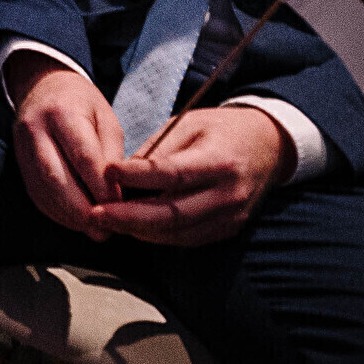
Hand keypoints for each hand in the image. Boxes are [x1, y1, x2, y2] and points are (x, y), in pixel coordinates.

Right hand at [6, 55, 125, 237]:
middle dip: (81, 208)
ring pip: (42, 189)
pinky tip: (74, 221)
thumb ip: (111, 155)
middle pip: (56, 177)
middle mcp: (36, 129)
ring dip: (68, 215)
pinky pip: (35, 193)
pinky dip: (55, 212)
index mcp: (63, 113)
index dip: (101, 186)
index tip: (119, 206)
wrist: (43, 86)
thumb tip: (116, 195)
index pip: (83, 156)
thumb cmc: (82, 104)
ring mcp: (22, 147)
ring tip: (93, 230)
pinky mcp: (18, 162)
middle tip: (104, 229)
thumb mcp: (106, 118)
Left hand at [89, 107, 291, 245]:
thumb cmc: (221, 130)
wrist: (268, 146)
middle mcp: (228, 194)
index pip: (174, 174)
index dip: (139, 176)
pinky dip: (157, 235)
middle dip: (128, 217)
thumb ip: (156, 151)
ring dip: (137, 230)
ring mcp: (230, 217)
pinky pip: (187, 239)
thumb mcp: (189, 123)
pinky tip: (133, 227)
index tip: (108, 171)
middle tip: (95, 213)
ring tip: (106, 221)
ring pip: (177, 233)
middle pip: (172, 214)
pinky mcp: (228, 229)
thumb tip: (120, 175)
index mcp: (220, 161)